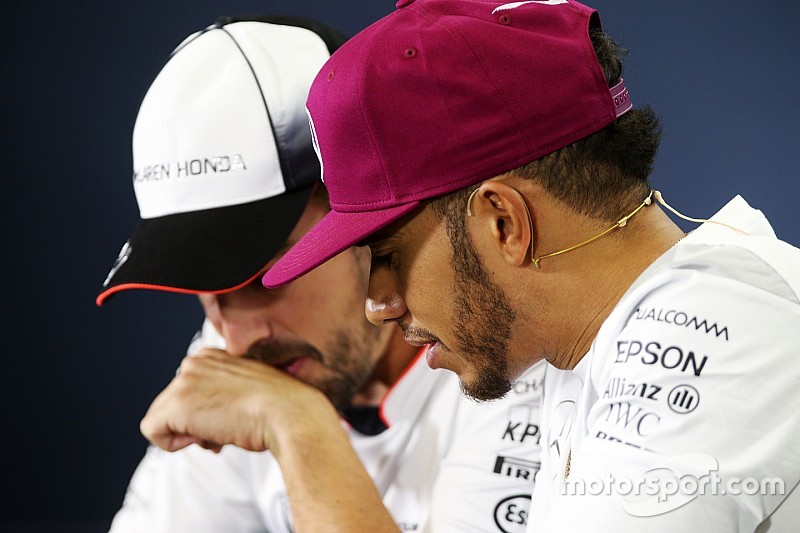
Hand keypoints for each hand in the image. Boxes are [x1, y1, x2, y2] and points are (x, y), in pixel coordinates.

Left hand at [140, 348, 337, 454]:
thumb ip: (223, 393)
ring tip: (222, 432)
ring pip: (162, 418)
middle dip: (195, 424)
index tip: (231, 418)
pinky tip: (208, 438)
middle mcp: (194, 362)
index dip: (205, 413)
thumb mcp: (248, 390)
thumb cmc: (279, 408)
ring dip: (189, 433)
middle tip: (226, 430)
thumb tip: (210, 417)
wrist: (290, 414)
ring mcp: (184, 381)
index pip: (188, 391)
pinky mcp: (177, 405)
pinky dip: (173, 444)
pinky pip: (153, 431)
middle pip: (172, 405)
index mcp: (211, 355)